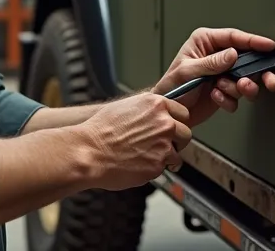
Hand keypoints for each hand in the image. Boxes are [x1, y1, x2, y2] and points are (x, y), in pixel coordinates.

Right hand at [76, 93, 191, 190]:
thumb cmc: (100, 130)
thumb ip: (148, 109)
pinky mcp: (158, 165)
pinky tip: (138, 165)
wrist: (88, 152)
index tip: (172, 129)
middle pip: (186, 134)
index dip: (177, 123)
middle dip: (176, 141)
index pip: (183, 113)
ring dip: (166, 158)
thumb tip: (160, 113)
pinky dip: (154, 170)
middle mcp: (164, 123)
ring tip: (145, 157)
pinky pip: (164, 169)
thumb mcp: (126, 107)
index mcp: (156, 105)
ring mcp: (163, 144)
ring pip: (177, 154)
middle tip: (161, 146)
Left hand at [152, 27, 274, 126]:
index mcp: (206, 42)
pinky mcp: (226, 90)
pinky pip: (238, 95)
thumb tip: (232, 54)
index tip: (269, 46)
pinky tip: (216, 97)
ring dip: (241, 88)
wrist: (170, 114)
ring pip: (246, 78)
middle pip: (247, 59)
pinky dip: (229, 99)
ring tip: (229, 89)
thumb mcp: (188, 71)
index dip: (254, 41)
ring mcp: (223, 73)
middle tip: (269, 80)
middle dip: (257, 72)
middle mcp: (217, 56)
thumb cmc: (171, 87)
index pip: (234, 37)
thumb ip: (211, 63)